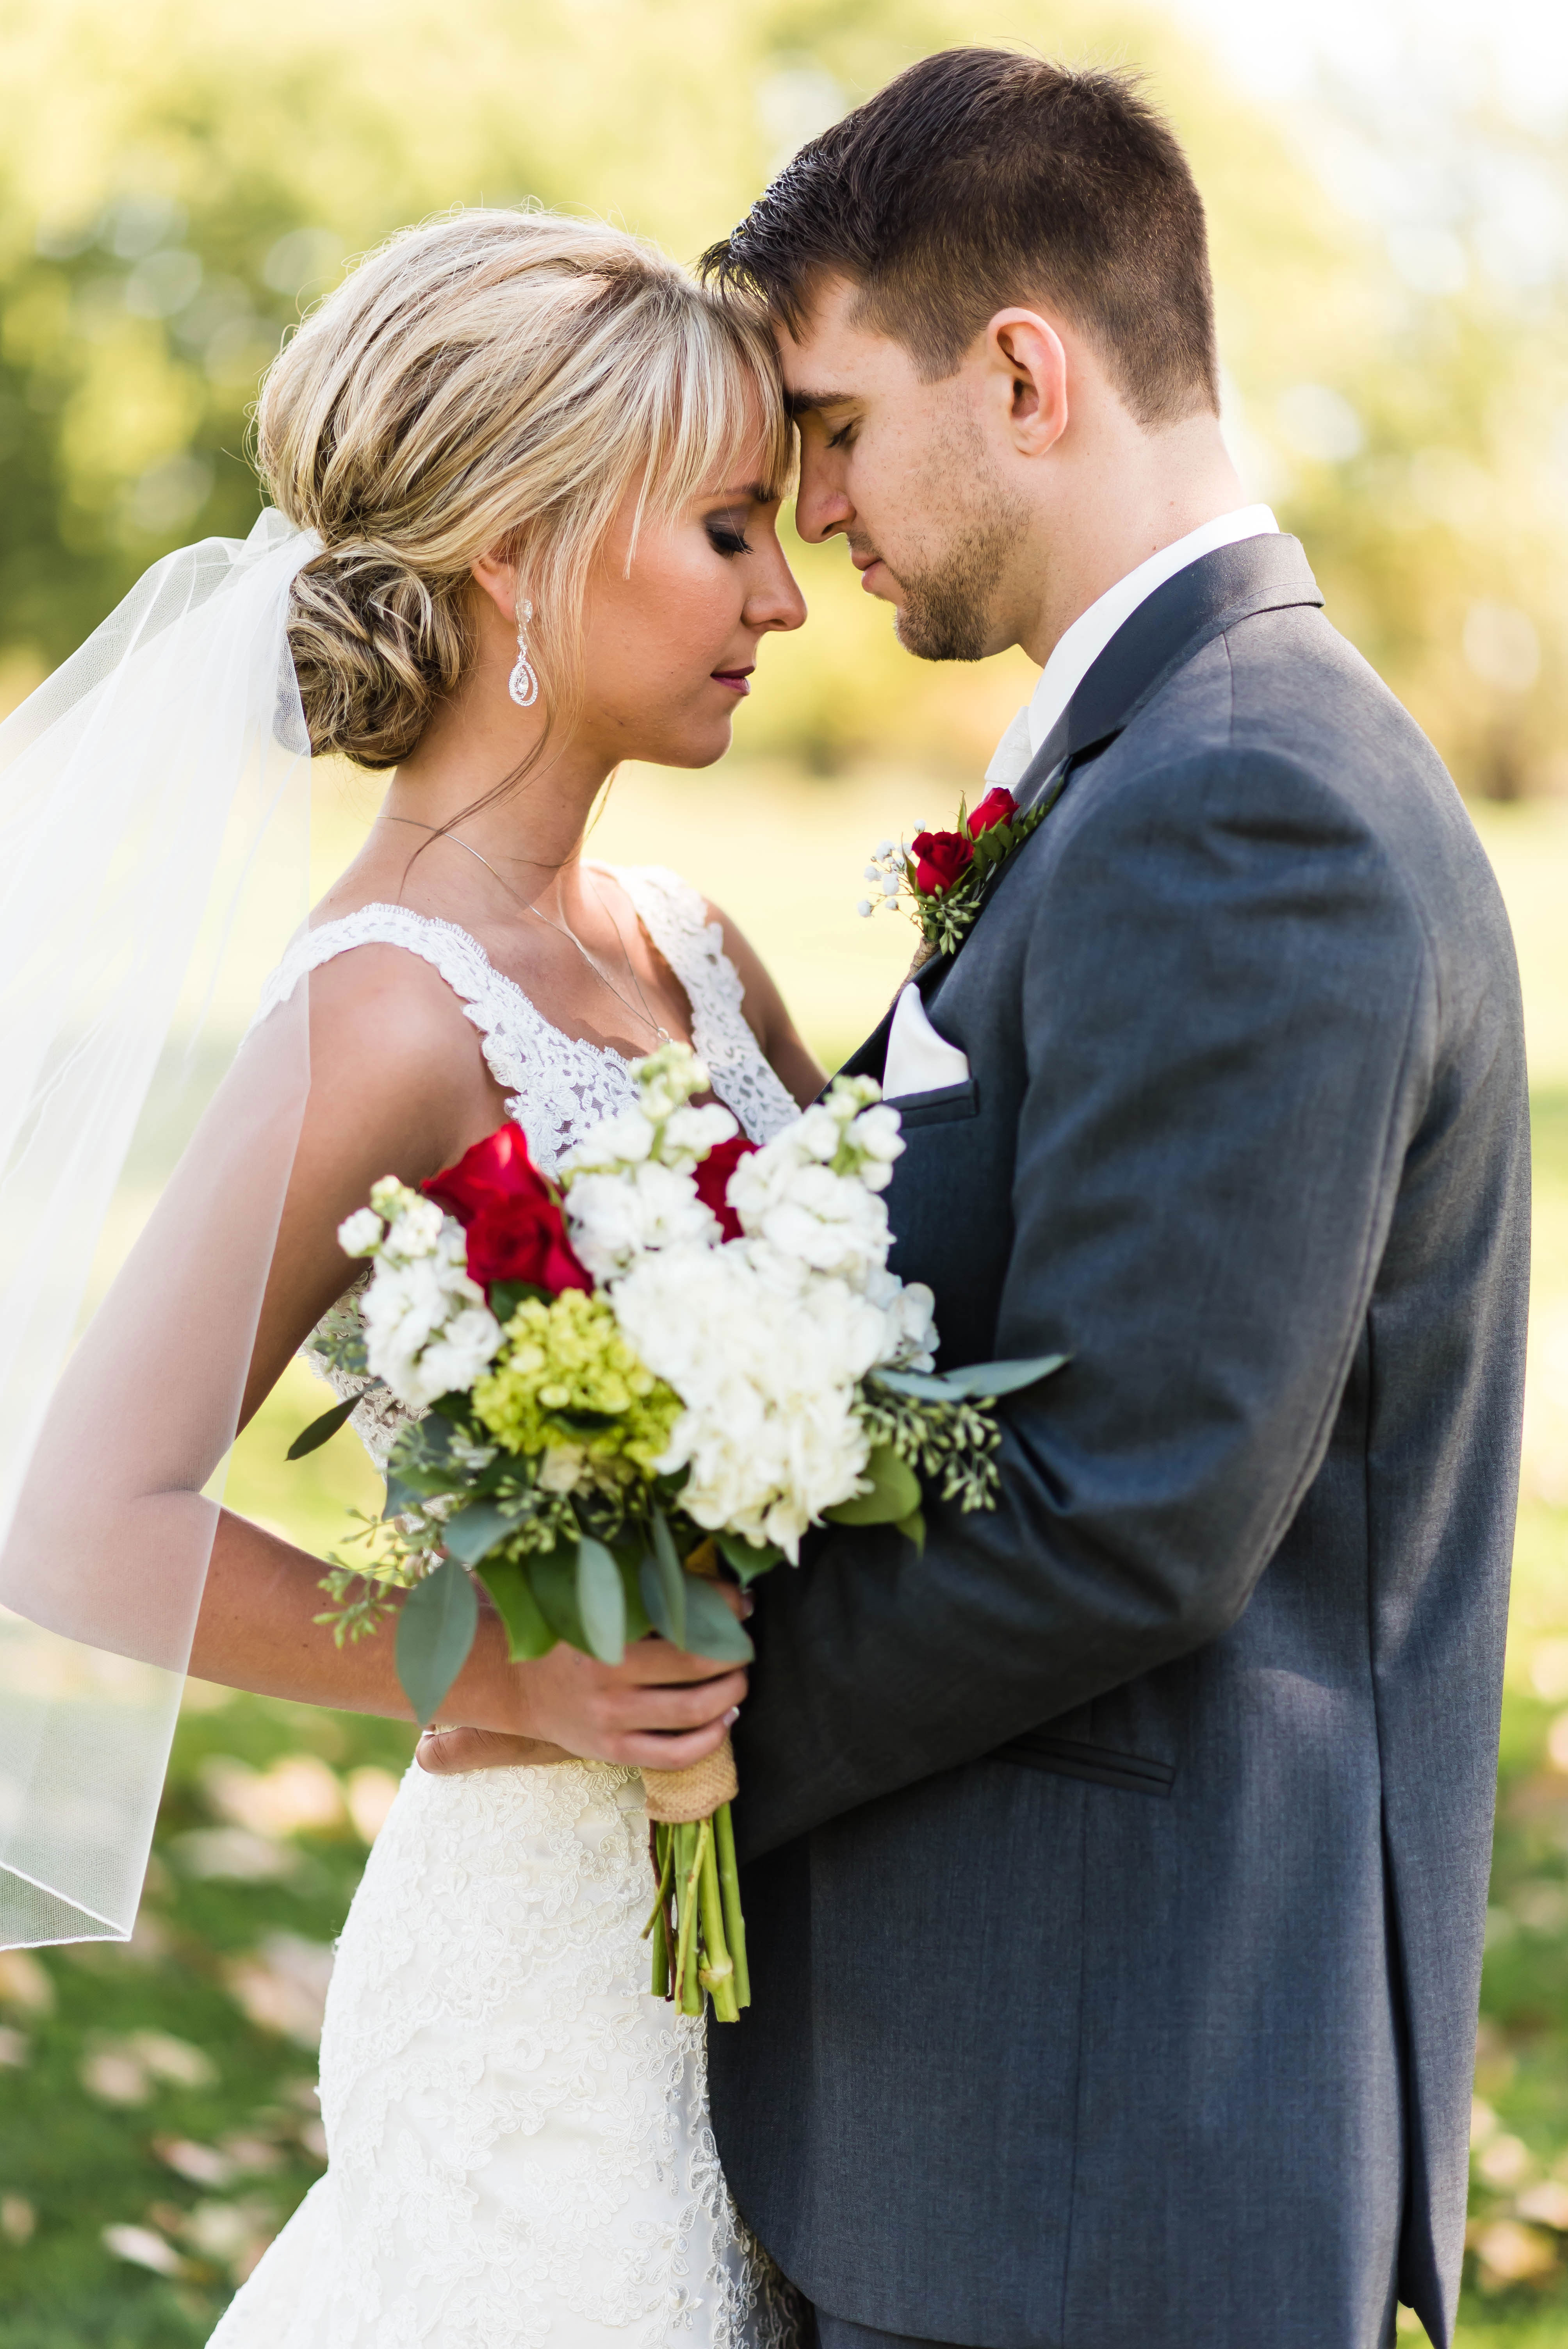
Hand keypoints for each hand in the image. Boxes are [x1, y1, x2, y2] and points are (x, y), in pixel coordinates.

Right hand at [428, 1618, 746, 1776]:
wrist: (518, 1685)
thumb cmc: (570, 1638)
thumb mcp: (598, 1608)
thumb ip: (646, 1595)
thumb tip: (720, 1590)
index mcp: (605, 1634)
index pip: (681, 1617)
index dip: (723, 1607)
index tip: (743, 1601)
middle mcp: (607, 1680)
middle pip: (696, 1666)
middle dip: (734, 1652)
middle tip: (743, 1644)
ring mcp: (610, 1720)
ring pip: (693, 1712)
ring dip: (731, 1693)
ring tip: (739, 1679)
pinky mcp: (613, 1751)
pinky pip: (675, 1755)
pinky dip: (712, 1738)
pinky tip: (725, 1719)